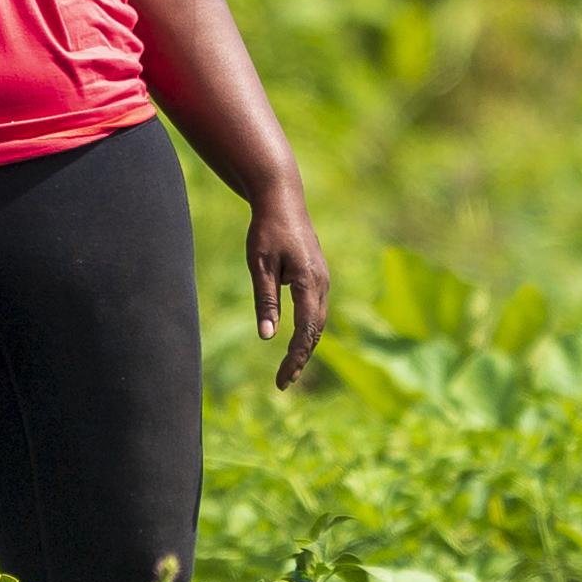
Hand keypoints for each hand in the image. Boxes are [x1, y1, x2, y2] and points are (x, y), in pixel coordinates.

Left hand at [249, 188, 330, 391]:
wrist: (282, 199)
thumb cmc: (266, 229)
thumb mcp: (259, 266)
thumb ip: (266, 301)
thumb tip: (267, 337)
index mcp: (308, 282)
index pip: (306, 331)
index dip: (294, 358)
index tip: (281, 380)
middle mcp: (321, 283)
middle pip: (315, 331)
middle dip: (300, 358)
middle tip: (283, 382)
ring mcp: (322, 279)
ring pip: (318, 322)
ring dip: (305, 346)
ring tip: (289, 369)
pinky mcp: (317, 276)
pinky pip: (316, 310)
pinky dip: (308, 330)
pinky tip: (296, 342)